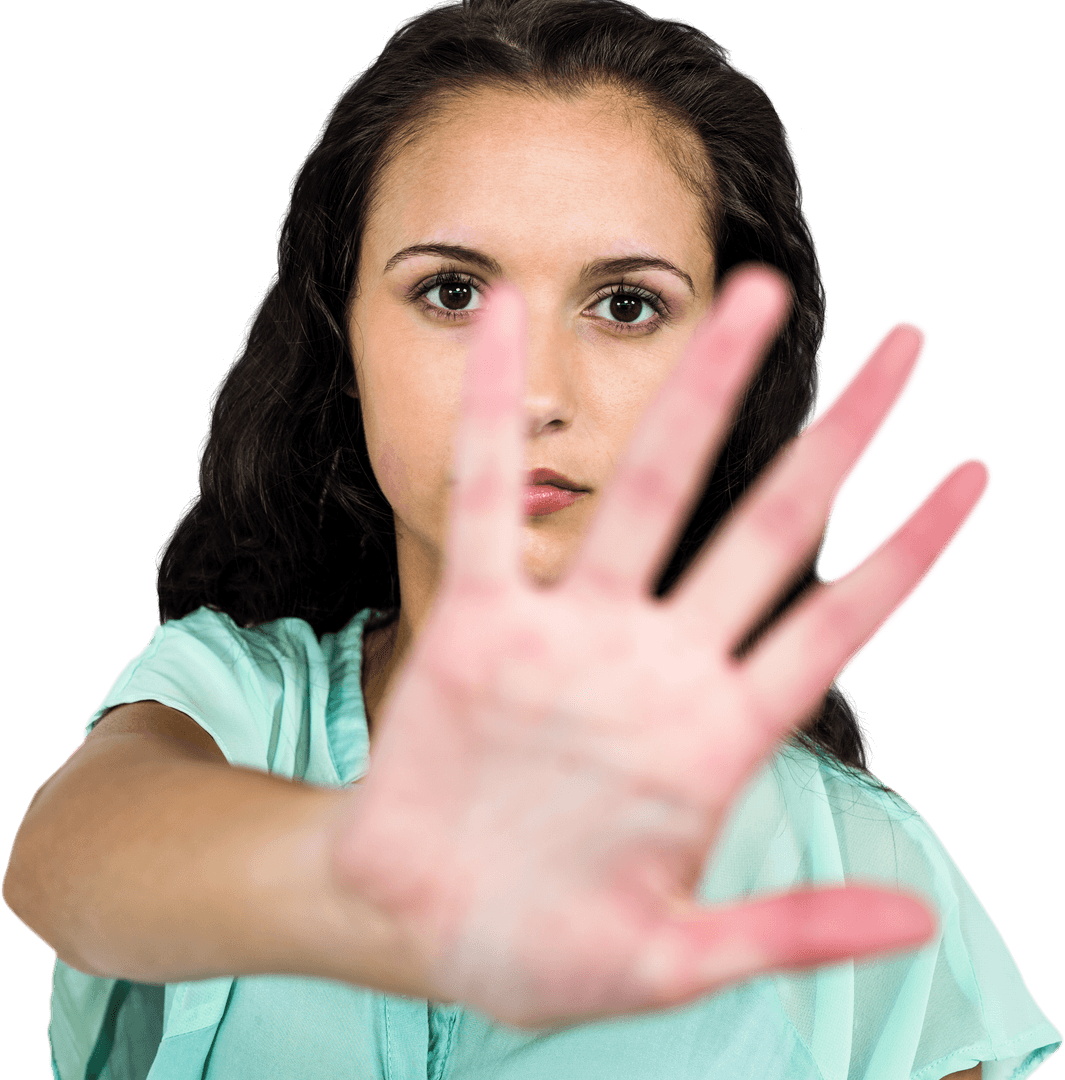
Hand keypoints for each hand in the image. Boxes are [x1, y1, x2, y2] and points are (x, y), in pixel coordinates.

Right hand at [333, 265, 990, 1029]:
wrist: (420, 923)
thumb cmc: (543, 948)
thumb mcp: (669, 962)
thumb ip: (785, 932)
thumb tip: (916, 920)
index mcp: (715, 736)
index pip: (836, 625)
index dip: (910, 553)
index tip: (974, 472)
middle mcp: (655, 663)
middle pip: (769, 524)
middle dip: (843, 437)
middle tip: (913, 345)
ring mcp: (568, 635)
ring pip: (649, 487)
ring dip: (702, 390)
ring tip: (753, 295)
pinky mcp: (479, 627)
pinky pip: (485, 501)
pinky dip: (491, 416)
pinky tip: (500, 323)